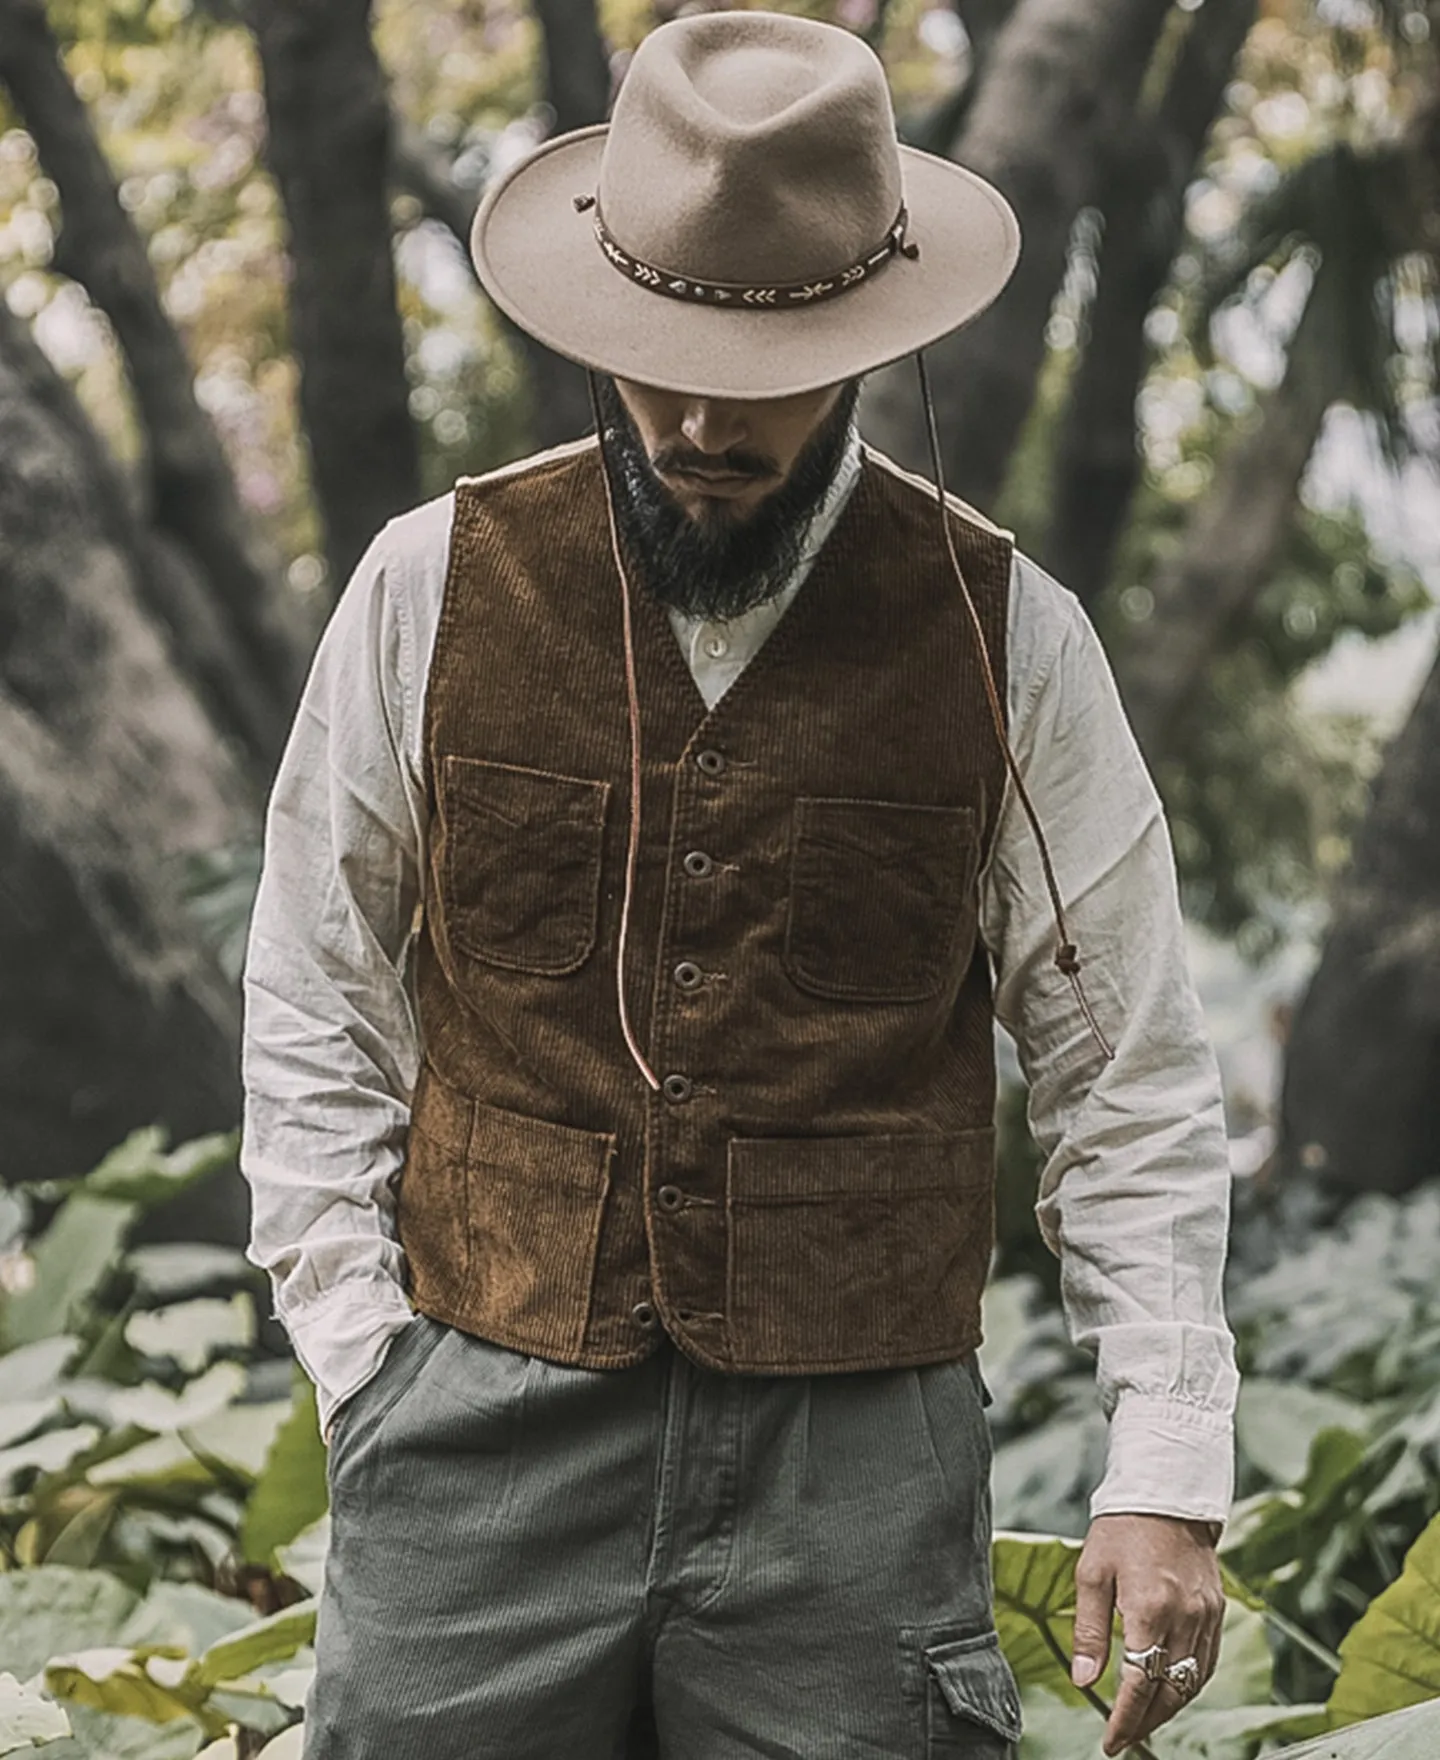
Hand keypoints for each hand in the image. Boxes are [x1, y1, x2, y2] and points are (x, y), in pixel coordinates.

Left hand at [1070, 1513, 1224, 1755]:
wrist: (1167, 1494)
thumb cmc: (1121, 1528)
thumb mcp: (1092, 1573)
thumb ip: (1089, 1631)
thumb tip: (1083, 1681)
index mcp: (1150, 1608)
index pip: (1140, 1684)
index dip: (1125, 1720)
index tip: (1111, 1742)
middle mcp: (1185, 1617)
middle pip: (1170, 1691)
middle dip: (1146, 1722)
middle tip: (1124, 1739)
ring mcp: (1206, 1616)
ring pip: (1193, 1683)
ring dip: (1169, 1709)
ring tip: (1143, 1722)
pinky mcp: (1218, 1611)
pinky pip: (1208, 1662)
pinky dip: (1190, 1685)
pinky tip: (1172, 1692)